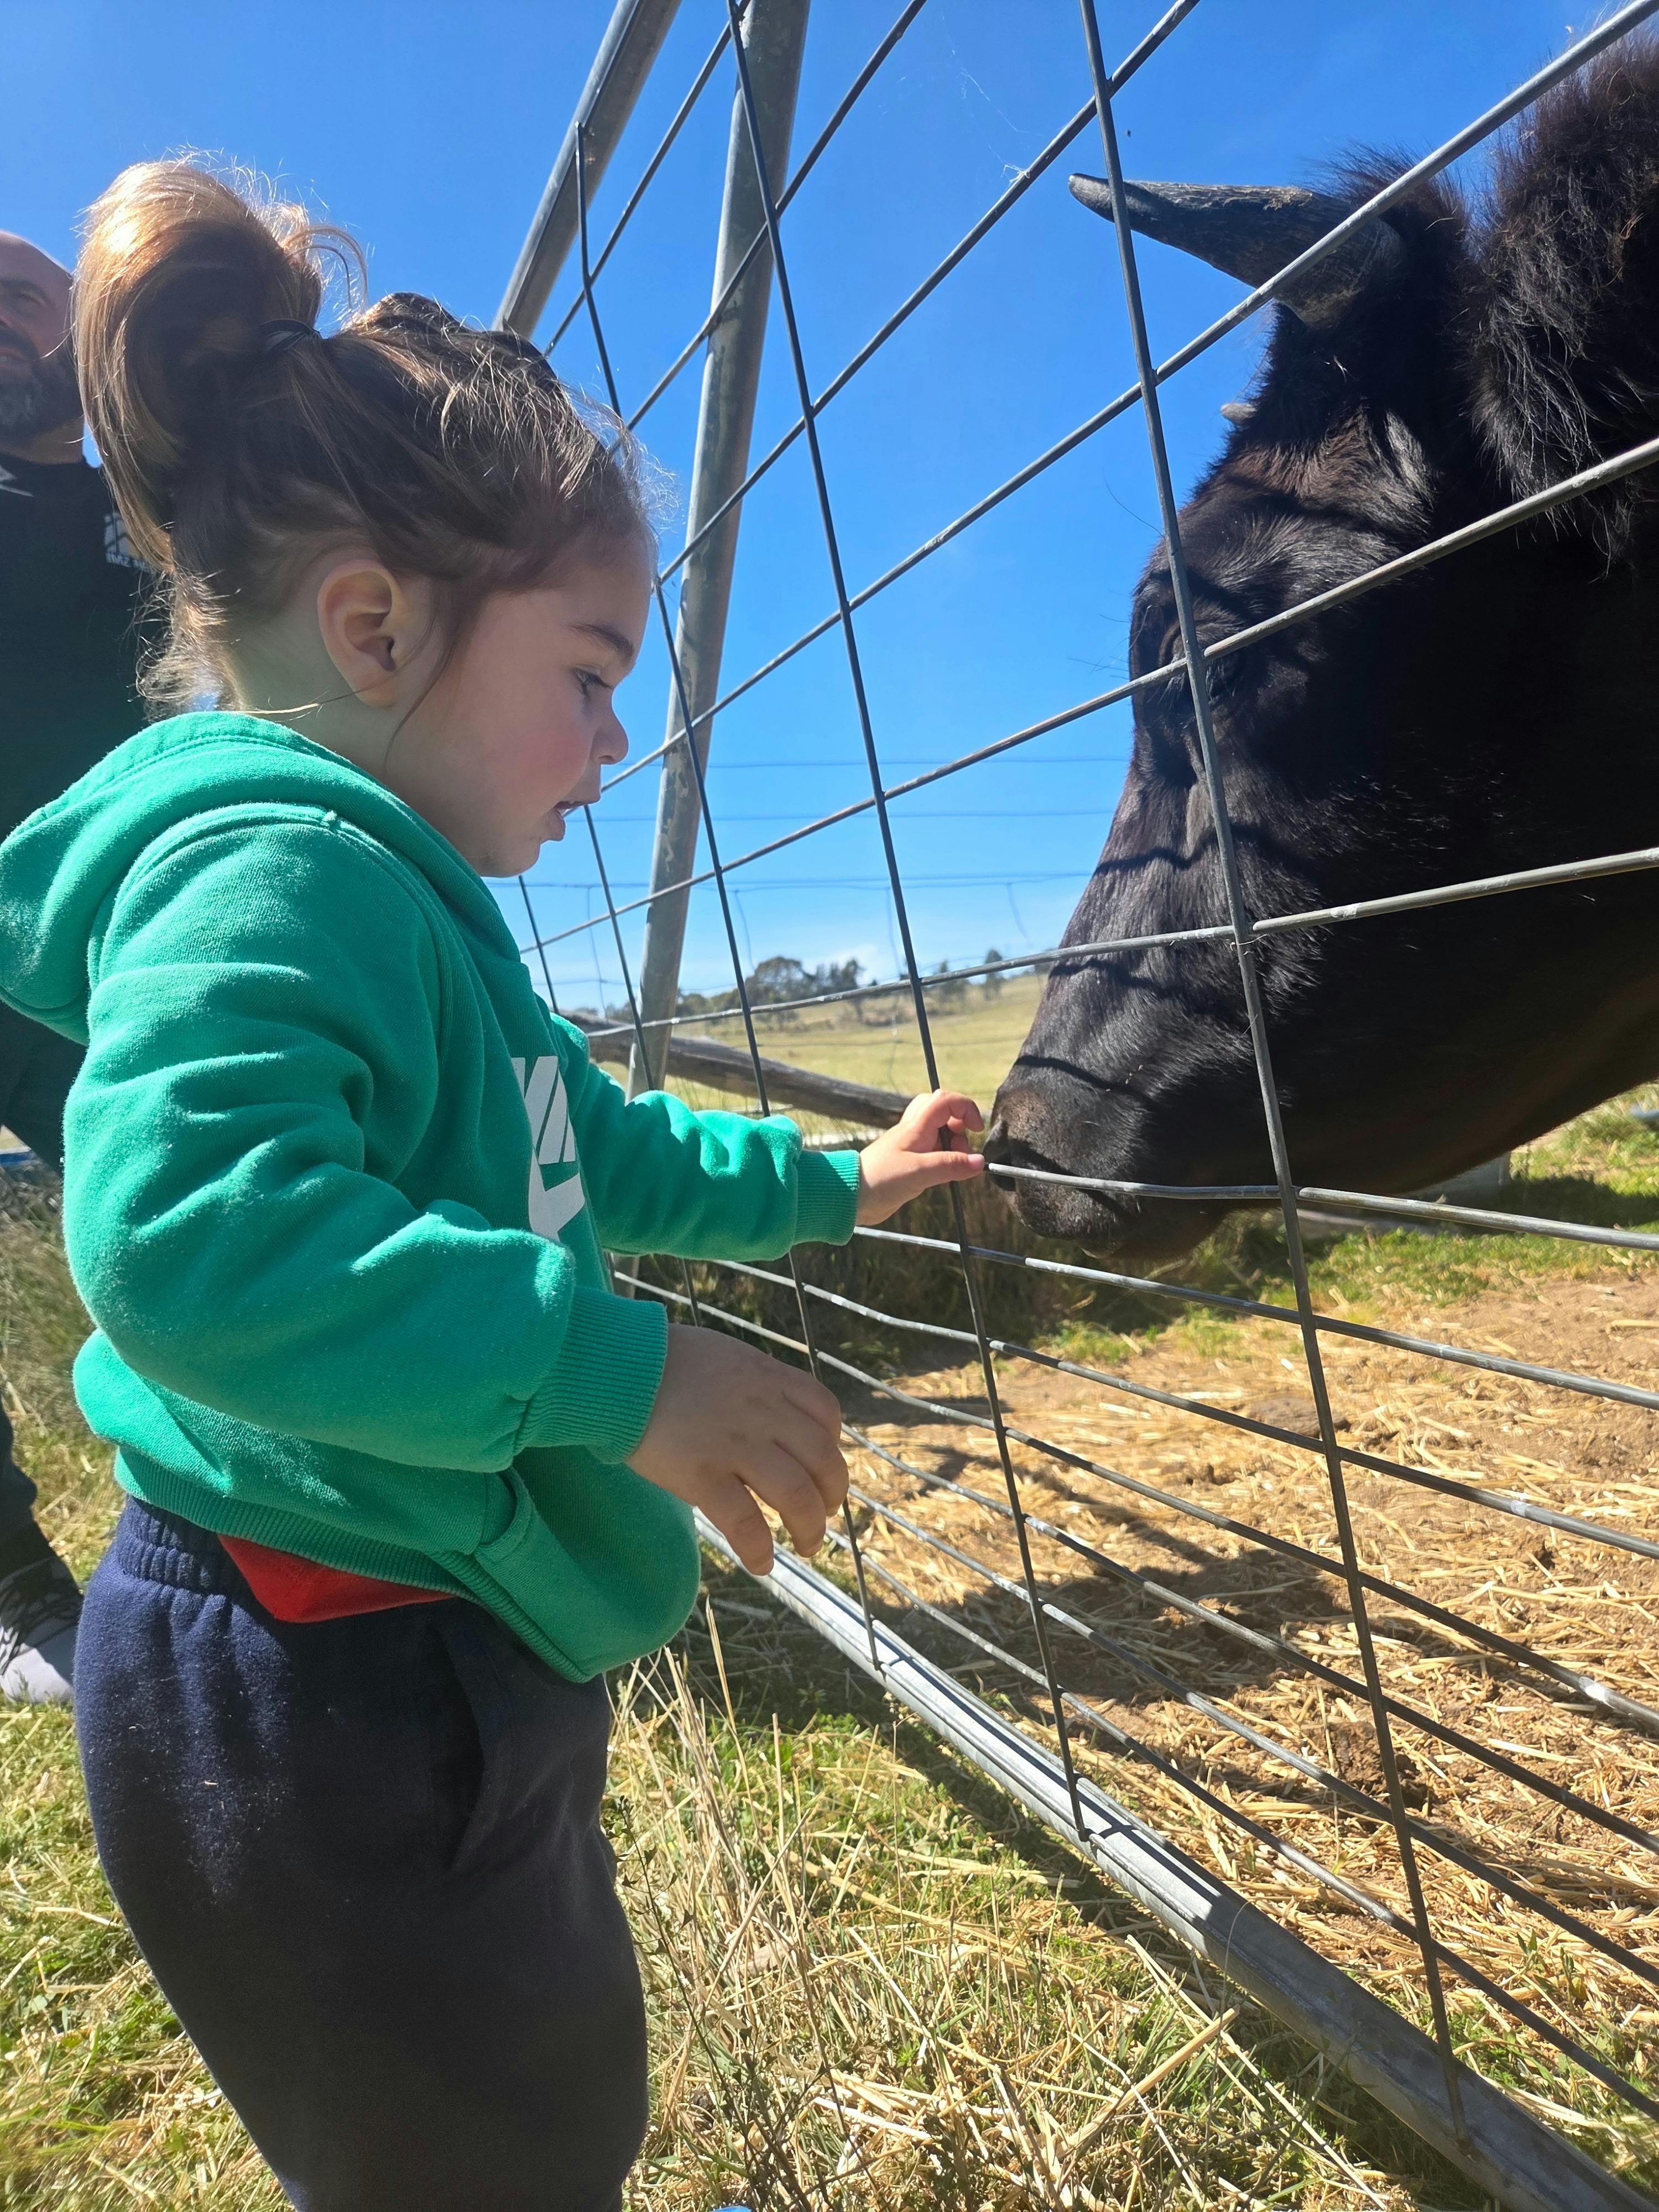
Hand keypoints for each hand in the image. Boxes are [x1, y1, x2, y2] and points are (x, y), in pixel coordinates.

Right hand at [627, 1324, 847, 1574]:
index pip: (825, 1412)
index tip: (822, 1468)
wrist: (620, 1367)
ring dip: (809, 1527)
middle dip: (832, 1495)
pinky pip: (744, 1521)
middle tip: (823, 1516)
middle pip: (821, 1459)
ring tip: (805, 1545)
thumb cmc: (664, 1362)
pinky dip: (759, 1548)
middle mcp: (763, 1412)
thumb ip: (755, 1384)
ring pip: (795, 1493)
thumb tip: (771, 1414)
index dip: (833, 1446)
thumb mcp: (726, 1358)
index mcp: (769, 1379)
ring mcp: (735, 1444)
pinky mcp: (702, 1474)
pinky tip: (760, 1564)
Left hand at [856, 1088, 985, 1224]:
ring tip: (952, 1168)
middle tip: (961, 1150)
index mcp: (916, 1127)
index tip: (976, 1130)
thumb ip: (950, 1165)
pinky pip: (933, 1151)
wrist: (851, 1196)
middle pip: (943, 1112)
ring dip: (953, 1146)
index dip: (966, 1109)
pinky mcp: (910, 1162)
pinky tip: (943, 1175)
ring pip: (939, 1132)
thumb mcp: (919, 1172)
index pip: (946, 1101)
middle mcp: (914, 1132)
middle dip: (960, 1128)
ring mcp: (911, 1146)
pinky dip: (944, 1159)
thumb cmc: (879, 1179)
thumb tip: (979, 1162)